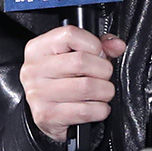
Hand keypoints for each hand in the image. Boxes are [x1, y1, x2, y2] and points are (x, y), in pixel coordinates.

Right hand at [19, 26, 126, 142]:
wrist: (41, 113)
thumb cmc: (58, 81)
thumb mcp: (72, 56)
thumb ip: (97, 46)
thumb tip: (117, 45)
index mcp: (38, 48)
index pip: (70, 35)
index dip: (93, 44)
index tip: (98, 54)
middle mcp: (35, 69)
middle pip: (81, 61)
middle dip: (103, 70)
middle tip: (103, 76)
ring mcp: (39, 93)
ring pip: (87, 87)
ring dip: (104, 91)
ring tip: (102, 92)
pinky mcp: (46, 115)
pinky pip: (85, 111)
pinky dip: (100, 110)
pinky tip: (96, 106)